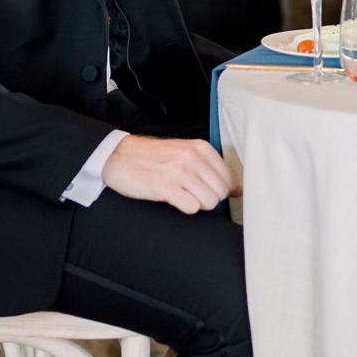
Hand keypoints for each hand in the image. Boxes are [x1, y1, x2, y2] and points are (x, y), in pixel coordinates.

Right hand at [101, 135, 238, 213]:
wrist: (119, 156)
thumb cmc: (153, 157)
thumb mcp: (184, 152)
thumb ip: (210, 167)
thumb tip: (237, 188)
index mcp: (201, 148)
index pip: (230, 178)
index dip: (223, 191)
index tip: (211, 192)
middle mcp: (193, 157)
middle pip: (221, 192)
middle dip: (209, 199)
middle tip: (191, 194)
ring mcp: (180, 171)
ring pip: (209, 202)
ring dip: (196, 204)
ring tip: (181, 195)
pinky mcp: (165, 186)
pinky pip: (191, 207)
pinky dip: (184, 207)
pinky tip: (173, 199)